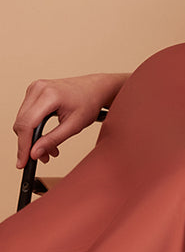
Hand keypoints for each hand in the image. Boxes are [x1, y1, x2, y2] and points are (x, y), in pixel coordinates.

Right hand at [13, 72, 127, 167]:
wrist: (95, 88)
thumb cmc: (89, 103)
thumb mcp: (74, 126)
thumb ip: (53, 140)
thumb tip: (34, 153)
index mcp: (49, 95)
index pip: (27, 124)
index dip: (23, 146)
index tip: (23, 162)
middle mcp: (38, 88)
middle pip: (22, 123)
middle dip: (29, 144)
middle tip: (42, 158)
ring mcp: (34, 88)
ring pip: (22, 120)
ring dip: (31, 138)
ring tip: (48, 150)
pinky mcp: (34, 92)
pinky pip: (27, 114)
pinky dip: (34, 129)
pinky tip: (45, 139)